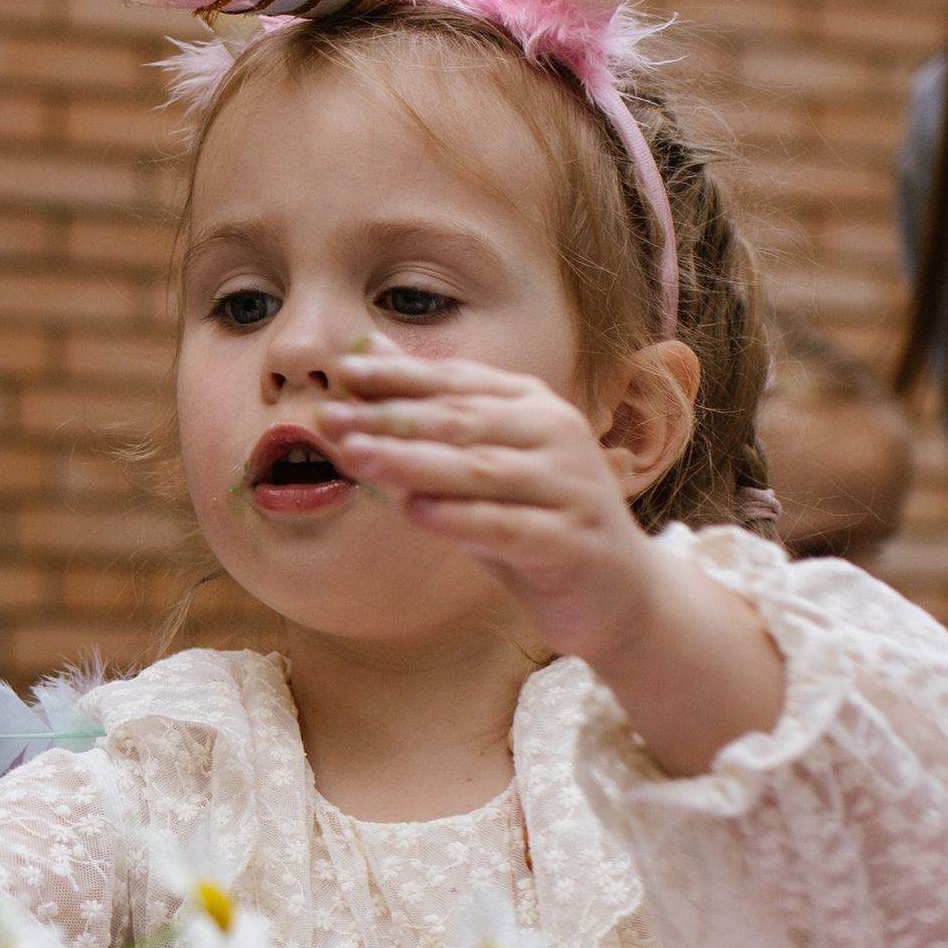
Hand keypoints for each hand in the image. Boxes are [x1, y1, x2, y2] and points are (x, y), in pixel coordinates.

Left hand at [315, 342, 782, 774]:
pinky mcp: (573, 542)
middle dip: (392, 418)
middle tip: (331, 417)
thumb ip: (429, 415)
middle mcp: (557, 436)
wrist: (615, 593)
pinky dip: (461, 519)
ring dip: (413, 461)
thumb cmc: (532, 521)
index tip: (342, 371)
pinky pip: (508, 527)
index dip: (400, 375)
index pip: (458, 382)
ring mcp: (570, 488)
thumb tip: (366, 353)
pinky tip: (416, 512)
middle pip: (463, 421)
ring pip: (481, 470)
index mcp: (533, 407)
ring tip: (357, 456)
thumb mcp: (478, 465)